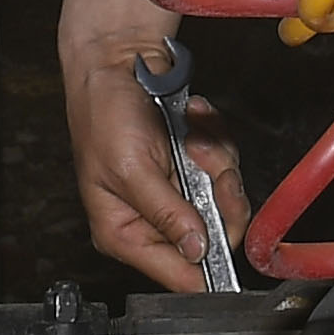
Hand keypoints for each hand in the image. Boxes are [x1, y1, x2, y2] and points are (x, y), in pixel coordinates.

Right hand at [57, 0, 237, 294]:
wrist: (117, 60)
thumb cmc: (104, 113)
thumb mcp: (130, 168)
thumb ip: (165, 213)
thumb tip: (196, 250)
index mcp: (125, 234)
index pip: (179, 274)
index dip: (209, 262)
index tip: (229, 235)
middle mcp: (154, 219)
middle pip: (215, 231)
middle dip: (217, 189)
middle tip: (204, 156)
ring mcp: (176, 191)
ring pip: (225, 194)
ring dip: (215, 157)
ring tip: (190, 131)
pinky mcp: (191, 165)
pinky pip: (225, 163)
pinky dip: (215, 137)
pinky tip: (192, 119)